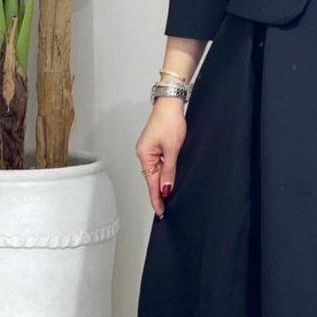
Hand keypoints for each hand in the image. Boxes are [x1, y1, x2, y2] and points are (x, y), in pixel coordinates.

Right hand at [135, 99, 186, 218]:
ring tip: (168, 197)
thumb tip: (165, 188)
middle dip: (159, 192)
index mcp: (144, 155)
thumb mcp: (172, 149)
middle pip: (152, 178)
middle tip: (165, 209)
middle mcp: (143, 154)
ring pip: (156, 171)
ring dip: (163, 182)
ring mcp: (149, 150)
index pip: (151, 183)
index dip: (156, 198)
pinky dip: (164, 172)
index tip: (160, 212)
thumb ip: (169, 170)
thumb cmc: (170, 122)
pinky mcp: (155, 146)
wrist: (171, 104)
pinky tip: (169, 179)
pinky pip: (159, 163)